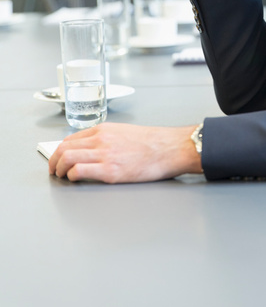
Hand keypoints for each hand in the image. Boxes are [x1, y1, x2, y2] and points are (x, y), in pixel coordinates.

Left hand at [48, 123, 202, 182]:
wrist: (168, 148)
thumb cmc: (151, 143)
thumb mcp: (124, 132)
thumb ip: (106, 139)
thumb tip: (93, 149)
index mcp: (104, 130)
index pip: (70, 138)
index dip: (60, 151)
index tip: (59, 158)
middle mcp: (101, 140)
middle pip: (64, 148)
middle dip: (53, 161)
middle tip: (54, 170)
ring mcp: (104, 155)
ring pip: (68, 159)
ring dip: (59, 169)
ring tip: (62, 177)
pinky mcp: (110, 171)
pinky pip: (80, 171)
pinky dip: (72, 176)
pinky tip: (75, 179)